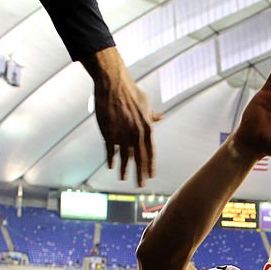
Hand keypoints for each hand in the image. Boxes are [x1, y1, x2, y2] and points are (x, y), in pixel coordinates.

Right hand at [88, 47, 161, 186]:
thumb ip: (152, 115)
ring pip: (124, 158)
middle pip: (139, 159)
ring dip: (124, 170)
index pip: (150, 152)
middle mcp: (136, 134)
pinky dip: (110, 160)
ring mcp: (122, 135)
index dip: (150, 165)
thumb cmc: (131, 91)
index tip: (151, 176)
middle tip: (140, 185)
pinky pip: (110, 151)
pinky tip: (110, 167)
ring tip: (124, 179)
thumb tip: (161, 117)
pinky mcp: (109, 133)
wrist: (113, 84)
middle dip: (140, 174)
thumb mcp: (146, 103)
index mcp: (147, 128)